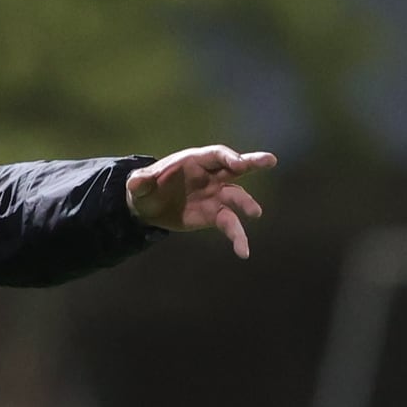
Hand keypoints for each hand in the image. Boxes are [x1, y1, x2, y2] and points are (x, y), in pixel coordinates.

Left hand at [126, 145, 276, 257]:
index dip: (228, 157)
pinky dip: (238, 237)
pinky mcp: (214, 215)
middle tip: (270, 160)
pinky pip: (230, 224)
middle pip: (236, 167)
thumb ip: (140, 182)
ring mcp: (216, 195)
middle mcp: (211, 176)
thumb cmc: (146, 189)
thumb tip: (136, 183)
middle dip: (253, 163)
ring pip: (237, 197)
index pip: (217, 155)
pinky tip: (243, 251)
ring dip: (246, 205)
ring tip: (255, 213)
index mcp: (195, 161)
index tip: (238, 164)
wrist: (149, 206)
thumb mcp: (139, 185)